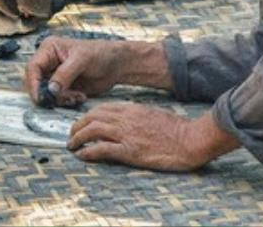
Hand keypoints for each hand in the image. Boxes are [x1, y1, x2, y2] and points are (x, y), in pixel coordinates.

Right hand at [24, 37, 123, 106]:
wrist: (116, 65)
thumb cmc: (100, 53)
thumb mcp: (82, 60)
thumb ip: (64, 74)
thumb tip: (50, 89)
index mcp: (49, 49)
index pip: (33, 67)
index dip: (34, 83)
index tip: (40, 97)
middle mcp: (49, 62)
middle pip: (37, 82)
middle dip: (49, 94)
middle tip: (63, 98)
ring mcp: (56, 75)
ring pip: (47, 93)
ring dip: (60, 99)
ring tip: (76, 96)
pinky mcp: (64, 87)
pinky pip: (58, 98)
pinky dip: (67, 101)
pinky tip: (79, 96)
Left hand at [67, 104, 235, 170]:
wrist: (190, 139)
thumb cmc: (177, 129)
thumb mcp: (153, 114)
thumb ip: (137, 116)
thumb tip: (126, 121)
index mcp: (132, 108)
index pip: (102, 108)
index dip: (88, 116)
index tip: (82, 123)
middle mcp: (125, 119)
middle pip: (92, 117)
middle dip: (77, 125)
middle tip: (72, 135)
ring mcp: (126, 134)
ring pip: (92, 130)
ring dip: (77, 138)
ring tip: (72, 146)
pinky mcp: (130, 151)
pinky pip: (101, 149)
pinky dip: (88, 152)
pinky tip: (82, 155)